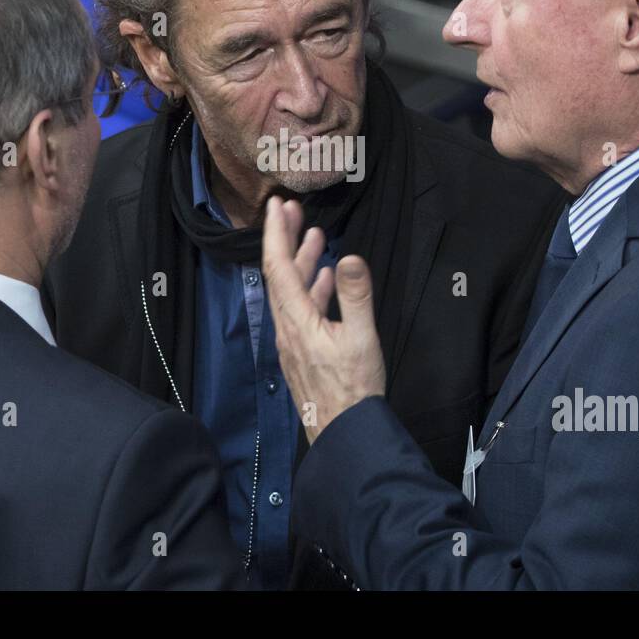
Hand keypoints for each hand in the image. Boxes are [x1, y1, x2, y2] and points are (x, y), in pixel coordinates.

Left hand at [261, 196, 385, 442]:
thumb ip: (355, 295)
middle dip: (285, 240)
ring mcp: (293, 341)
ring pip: (291, 292)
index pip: (278, 268)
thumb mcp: (362, 338)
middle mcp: (288, 328)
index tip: (277, 206)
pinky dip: (311, 288)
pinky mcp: (303, 351)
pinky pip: (301, 310)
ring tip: (314, 237)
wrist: (345, 432)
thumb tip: (347, 257)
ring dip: (301, 262)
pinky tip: (326, 279)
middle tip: (293, 210)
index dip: (276, 234)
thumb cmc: (354, 388)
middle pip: (280, 275)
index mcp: (297, 320)